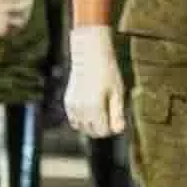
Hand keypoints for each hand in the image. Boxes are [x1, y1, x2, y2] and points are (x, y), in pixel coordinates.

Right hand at [62, 23, 124, 138]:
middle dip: (101, 128)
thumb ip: (117, 113)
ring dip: (90, 125)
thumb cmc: (107, 72)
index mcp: (94, 107)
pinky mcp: (67, 101)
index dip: (111, 128)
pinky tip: (90, 108)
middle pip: (91, 132)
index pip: (102, 131)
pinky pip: (73, 119)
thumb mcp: (117, 91)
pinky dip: (81, 119)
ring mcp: (72, 106)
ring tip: (100, 112)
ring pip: (80, 127)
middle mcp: (81, 109)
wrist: (89, 55)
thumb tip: (118, 131)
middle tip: (110, 115)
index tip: (116, 118)